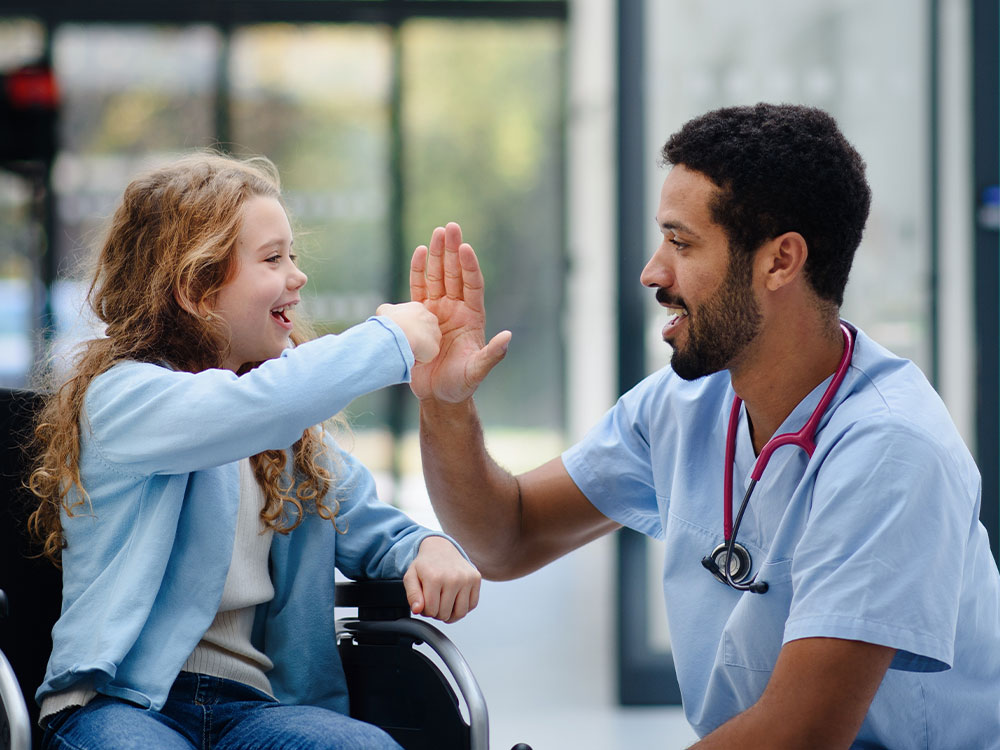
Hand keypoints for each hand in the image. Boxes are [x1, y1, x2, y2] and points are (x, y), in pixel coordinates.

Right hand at [375, 301, 441, 363]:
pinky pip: (425, 356)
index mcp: (418, 308)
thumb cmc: (391, 322)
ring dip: (417, 348)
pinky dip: (417, 359)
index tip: (399, 332)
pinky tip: (408, 355)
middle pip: (423, 330)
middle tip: (403, 342)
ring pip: (426, 344)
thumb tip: (388, 316)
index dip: (407, 327)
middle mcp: (430, 318)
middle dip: (414, 337)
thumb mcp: (384, 310)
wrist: (398, 334)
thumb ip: (389, 311)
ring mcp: (435, 333)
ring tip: (405, 349)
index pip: (415, 318)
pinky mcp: (435, 348)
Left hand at [402, 536, 481, 622]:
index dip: (425, 611)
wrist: (440, 548)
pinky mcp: (476, 578)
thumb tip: (418, 610)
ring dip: (451, 614)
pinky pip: (472, 604)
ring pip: (461, 613)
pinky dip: (463, 607)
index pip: (431, 610)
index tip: (425, 602)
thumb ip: (412, 595)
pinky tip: (455, 600)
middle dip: (437, 613)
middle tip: (434, 602)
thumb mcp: (410, 577)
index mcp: (434, 578)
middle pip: (445, 614)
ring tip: (444, 605)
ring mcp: (467, 578)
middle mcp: (453, 578)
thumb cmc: (425, 565)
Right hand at [409, 222, 511, 402]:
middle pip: (454, 274)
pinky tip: (420, 253)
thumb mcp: (478, 371)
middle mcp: (455, 309)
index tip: (466, 247)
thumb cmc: (461, 384)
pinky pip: (418, 289)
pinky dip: (418, 271)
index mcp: (472, 317)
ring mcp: (437, 310)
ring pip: (437, 277)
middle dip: (453, 251)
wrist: (437, 395)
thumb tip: (508, 337)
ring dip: (437, 255)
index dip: (470, 267)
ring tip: (436, 233)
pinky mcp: (419, 316)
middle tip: (450, 227)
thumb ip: (492, 355)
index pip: (472, 285)